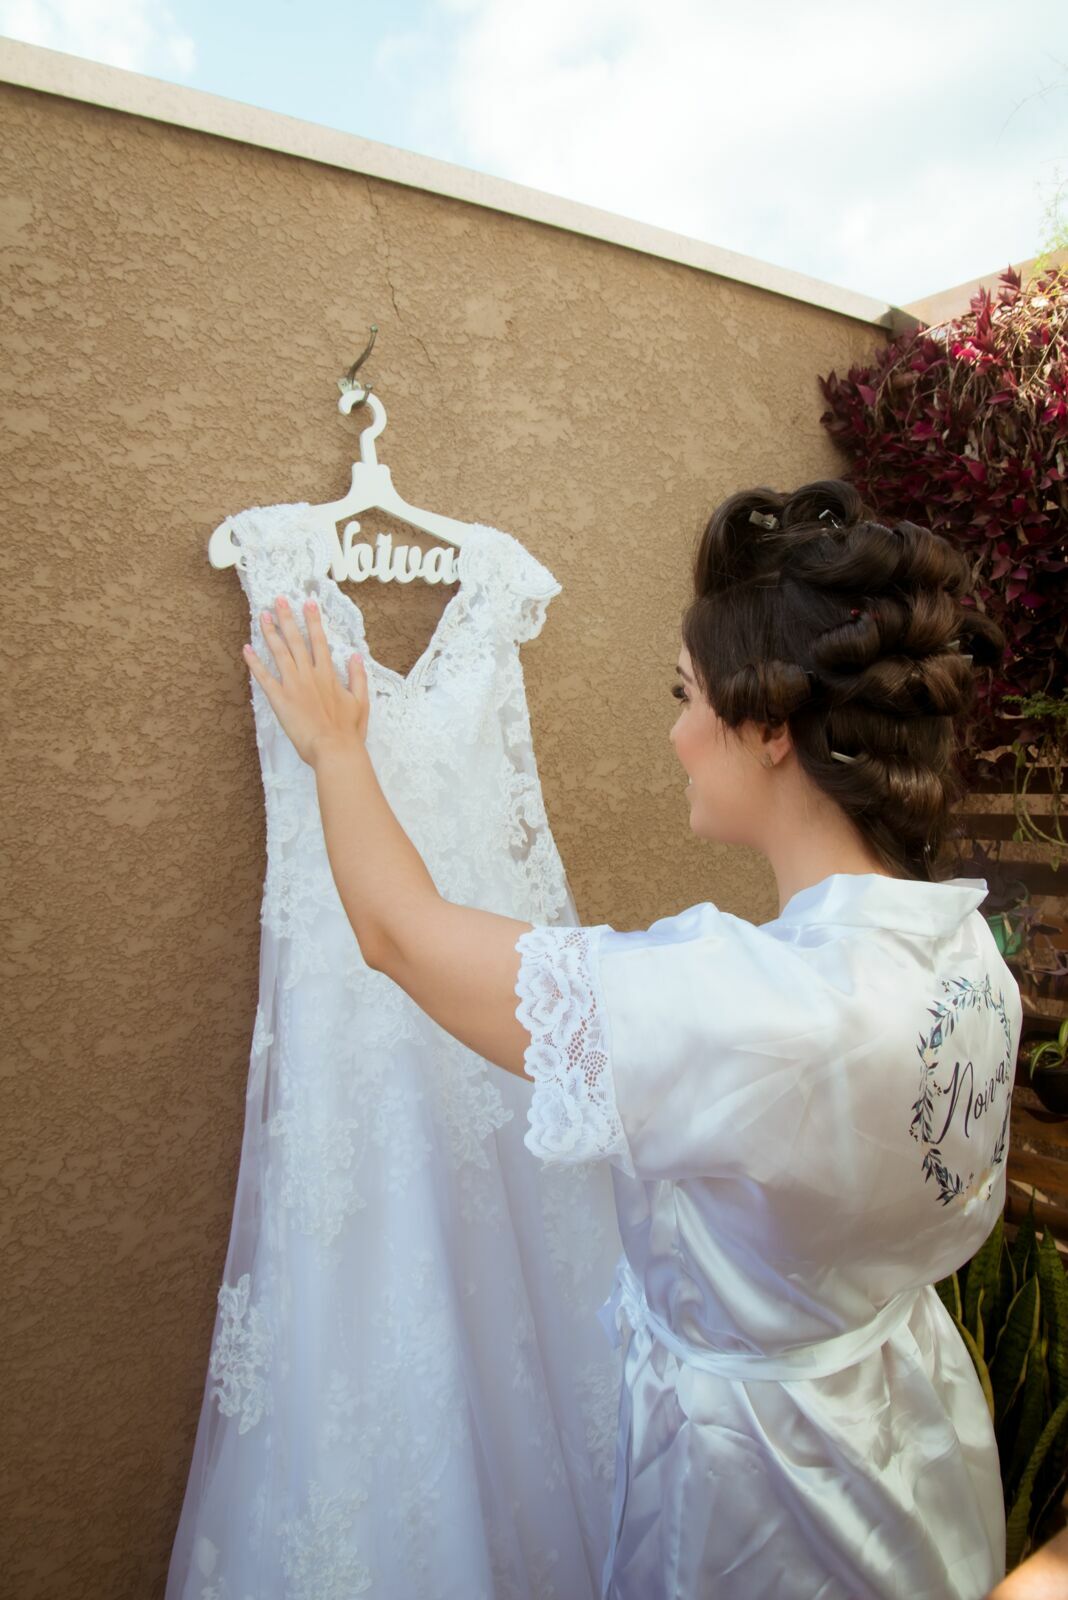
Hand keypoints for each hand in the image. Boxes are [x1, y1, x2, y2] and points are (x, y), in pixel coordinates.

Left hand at [243, 595, 368, 765]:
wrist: (334, 749)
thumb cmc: (348, 730)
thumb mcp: (361, 701)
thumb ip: (357, 676)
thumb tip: (355, 656)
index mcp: (328, 674)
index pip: (319, 641)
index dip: (313, 621)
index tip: (308, 604)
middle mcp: (309, 674)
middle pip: (296, 640)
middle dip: (288, 618)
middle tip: (279, 600)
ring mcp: (293, 685)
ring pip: (279, 652)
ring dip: (270, 633)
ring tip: (263, 616)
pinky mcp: (280, 699)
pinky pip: (264, 677)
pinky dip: (254, 663)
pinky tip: (246, 649)